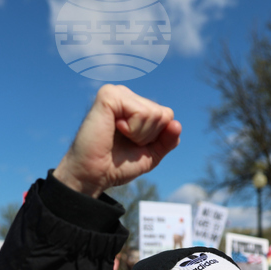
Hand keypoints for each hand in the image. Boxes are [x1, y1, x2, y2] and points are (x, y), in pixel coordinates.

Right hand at [53, 85, 181, 197]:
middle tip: (125, 141)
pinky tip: (114, 128)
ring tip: (118, 136)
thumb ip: (167, 141)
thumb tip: (177, 124)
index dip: (156, 137)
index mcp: (135, 106)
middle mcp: (127, 96)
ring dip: (139, 134)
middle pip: (163, 114)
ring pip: (154, 113)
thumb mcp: (150, 155)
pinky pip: (141, 112)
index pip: (167, 115)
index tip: (133, 144)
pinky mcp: (109, 95)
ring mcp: (118, 93)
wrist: (94, 175)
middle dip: (148, 136)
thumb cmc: (116, 165)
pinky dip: (132, 128)